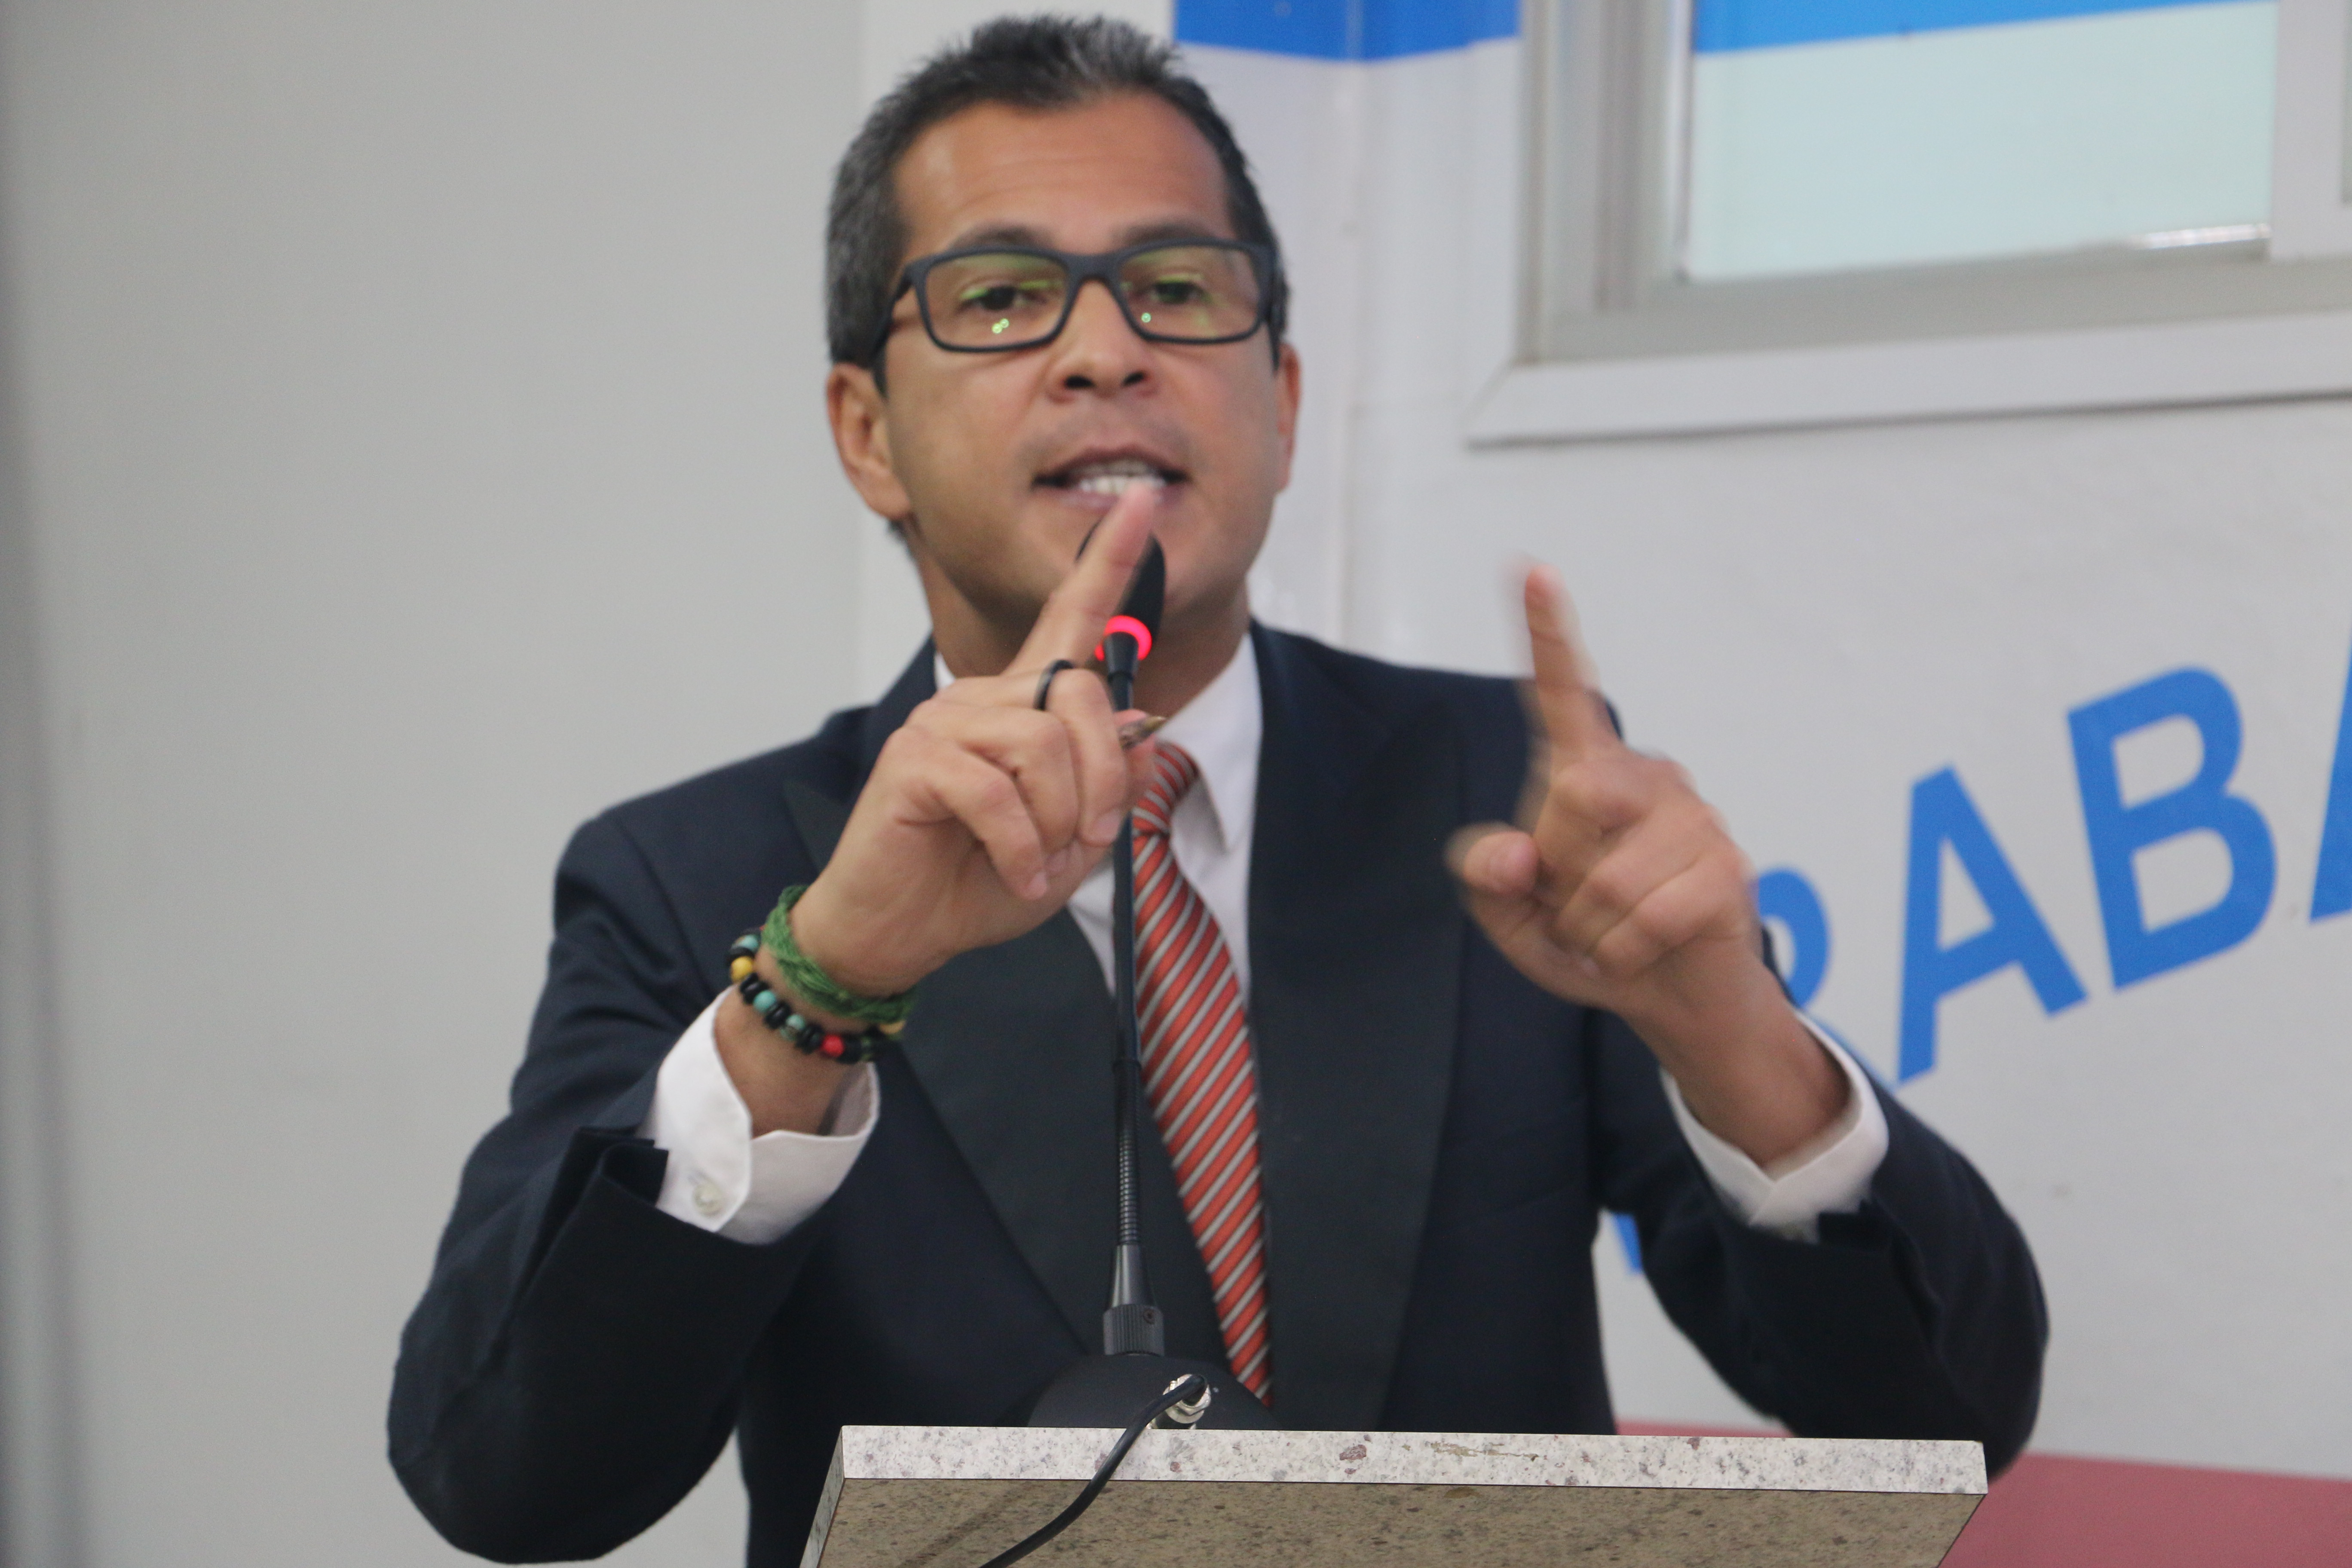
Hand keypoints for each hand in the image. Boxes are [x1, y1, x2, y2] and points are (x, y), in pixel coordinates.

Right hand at [789, 486, 1161, 999]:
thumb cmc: (978, 883)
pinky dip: (1020, 845)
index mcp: (1021, 706)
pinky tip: (1015, 874)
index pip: (1071, 620)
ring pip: (1042, 742)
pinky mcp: (913, 759)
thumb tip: (1146, 727)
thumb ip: (1110, 785)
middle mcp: (980, 698)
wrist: (902, 933)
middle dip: (1102, 777)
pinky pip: (995, 790)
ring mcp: (941, 722)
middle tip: (1088, 839)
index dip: (1111, 564)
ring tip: (1041, 862)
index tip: (1142, 502)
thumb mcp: (1071, 841)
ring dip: (1059, 818)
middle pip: (1078, 693)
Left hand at [1449, 566, 1846, 1165]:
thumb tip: (1509, 853)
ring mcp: (1694, 817)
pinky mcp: (1727, 869)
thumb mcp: (1510, 915)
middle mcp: (1644, 776)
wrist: (1663, 998)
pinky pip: (1650, 916)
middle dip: (1559, 873)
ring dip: (1593, 926)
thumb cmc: (1586, 937)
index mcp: (1584, 770)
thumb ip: (1486, 878)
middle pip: (1571, 800)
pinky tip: (1645, 946)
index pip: (1563, 690)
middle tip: (1580, 902)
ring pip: (1608, 876)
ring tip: (1614, 929)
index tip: (1533, 567)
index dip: (1547, 631)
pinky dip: (1627, 951)